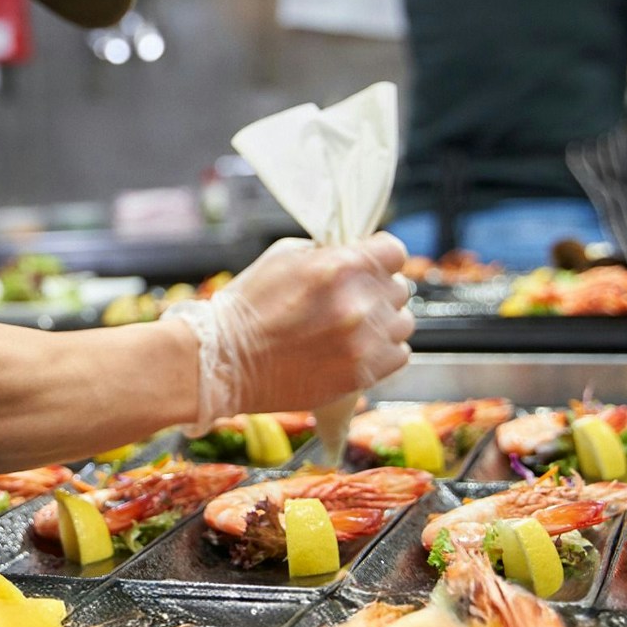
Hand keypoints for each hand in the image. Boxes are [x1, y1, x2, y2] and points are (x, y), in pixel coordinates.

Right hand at [165, 233, 414, 431]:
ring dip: (383, 323)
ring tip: (353, 328)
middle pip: (399, 288)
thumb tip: (356, 254)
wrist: (223, 361)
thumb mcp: (283, 256)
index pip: (394, 251)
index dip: (382, 257)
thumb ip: (329, 253)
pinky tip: (356, 349)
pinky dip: (382, 352)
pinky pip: (398, 356)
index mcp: (339, 266)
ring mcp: (362, 342)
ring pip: (403, 324)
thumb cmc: (247, 306)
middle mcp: (357, 303)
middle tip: (351, 300)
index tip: (371, 265)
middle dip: (377, 290)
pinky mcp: (361, 375)